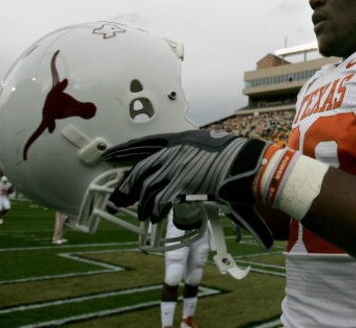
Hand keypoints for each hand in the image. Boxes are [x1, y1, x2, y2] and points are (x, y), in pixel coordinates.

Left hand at [103, 129, 273, 247]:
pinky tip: (156, 218)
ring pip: (148, 187)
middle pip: (140, 169)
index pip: (144, 144)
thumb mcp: (210, 147)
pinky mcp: (181, 183)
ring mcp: (176, 166)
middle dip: (126, 187)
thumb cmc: (234, 156)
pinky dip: (156, 211)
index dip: (124, 150)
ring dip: (143, 204)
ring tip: (143, 216)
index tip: (111, 155)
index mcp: (179, 139)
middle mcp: (173, 151)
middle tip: (117, 200)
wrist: (244, 161)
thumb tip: (193, 165)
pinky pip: (160, 200)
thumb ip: (196, 155)